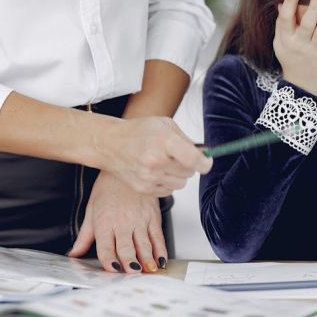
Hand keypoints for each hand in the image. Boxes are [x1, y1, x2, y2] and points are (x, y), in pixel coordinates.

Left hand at [69, 171, 167, 272]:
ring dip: (147, 258)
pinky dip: (161, 250)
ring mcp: (139, 220)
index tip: (112, 270)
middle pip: (126, 246)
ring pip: (144, 244)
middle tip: (132, 272)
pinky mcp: (153, 217)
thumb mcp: (91, 210)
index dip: (109, 259)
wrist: (126, 168)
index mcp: (104, 222)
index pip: (105, 246)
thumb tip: (74, 253)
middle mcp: (122, 223)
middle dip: (129, 261)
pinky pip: (158, 237)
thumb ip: (85, 236)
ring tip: (148, 270)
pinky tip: (161, 261)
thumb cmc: (108, 188)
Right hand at [96, 117, 211, 196]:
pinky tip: (156, 171)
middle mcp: (156, 161)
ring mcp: (149, 177)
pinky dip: (167, 182)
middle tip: (177, 156)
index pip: (194, 159)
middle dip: (188, 165)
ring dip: (178, 175)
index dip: (205, 162)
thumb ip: (186, 139)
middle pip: (189, 172)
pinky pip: (169, 191)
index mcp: (164, 141)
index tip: (206, 161)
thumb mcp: (164, 124)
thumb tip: (204, 154)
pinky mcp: (144, 189)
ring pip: (181, 184)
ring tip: (165, 163)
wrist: (110, 144)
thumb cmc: (138, 132)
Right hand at [275, 0, 316, 97]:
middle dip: (314, 8)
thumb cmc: (291, 59)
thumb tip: (280, 3)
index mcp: (285, 39)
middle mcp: (298, 46)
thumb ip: (282, 25)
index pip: (285, 18)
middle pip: (306, 24)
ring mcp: (313, 53)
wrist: (302, 86)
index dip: (290, 1)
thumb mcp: (281, 43)